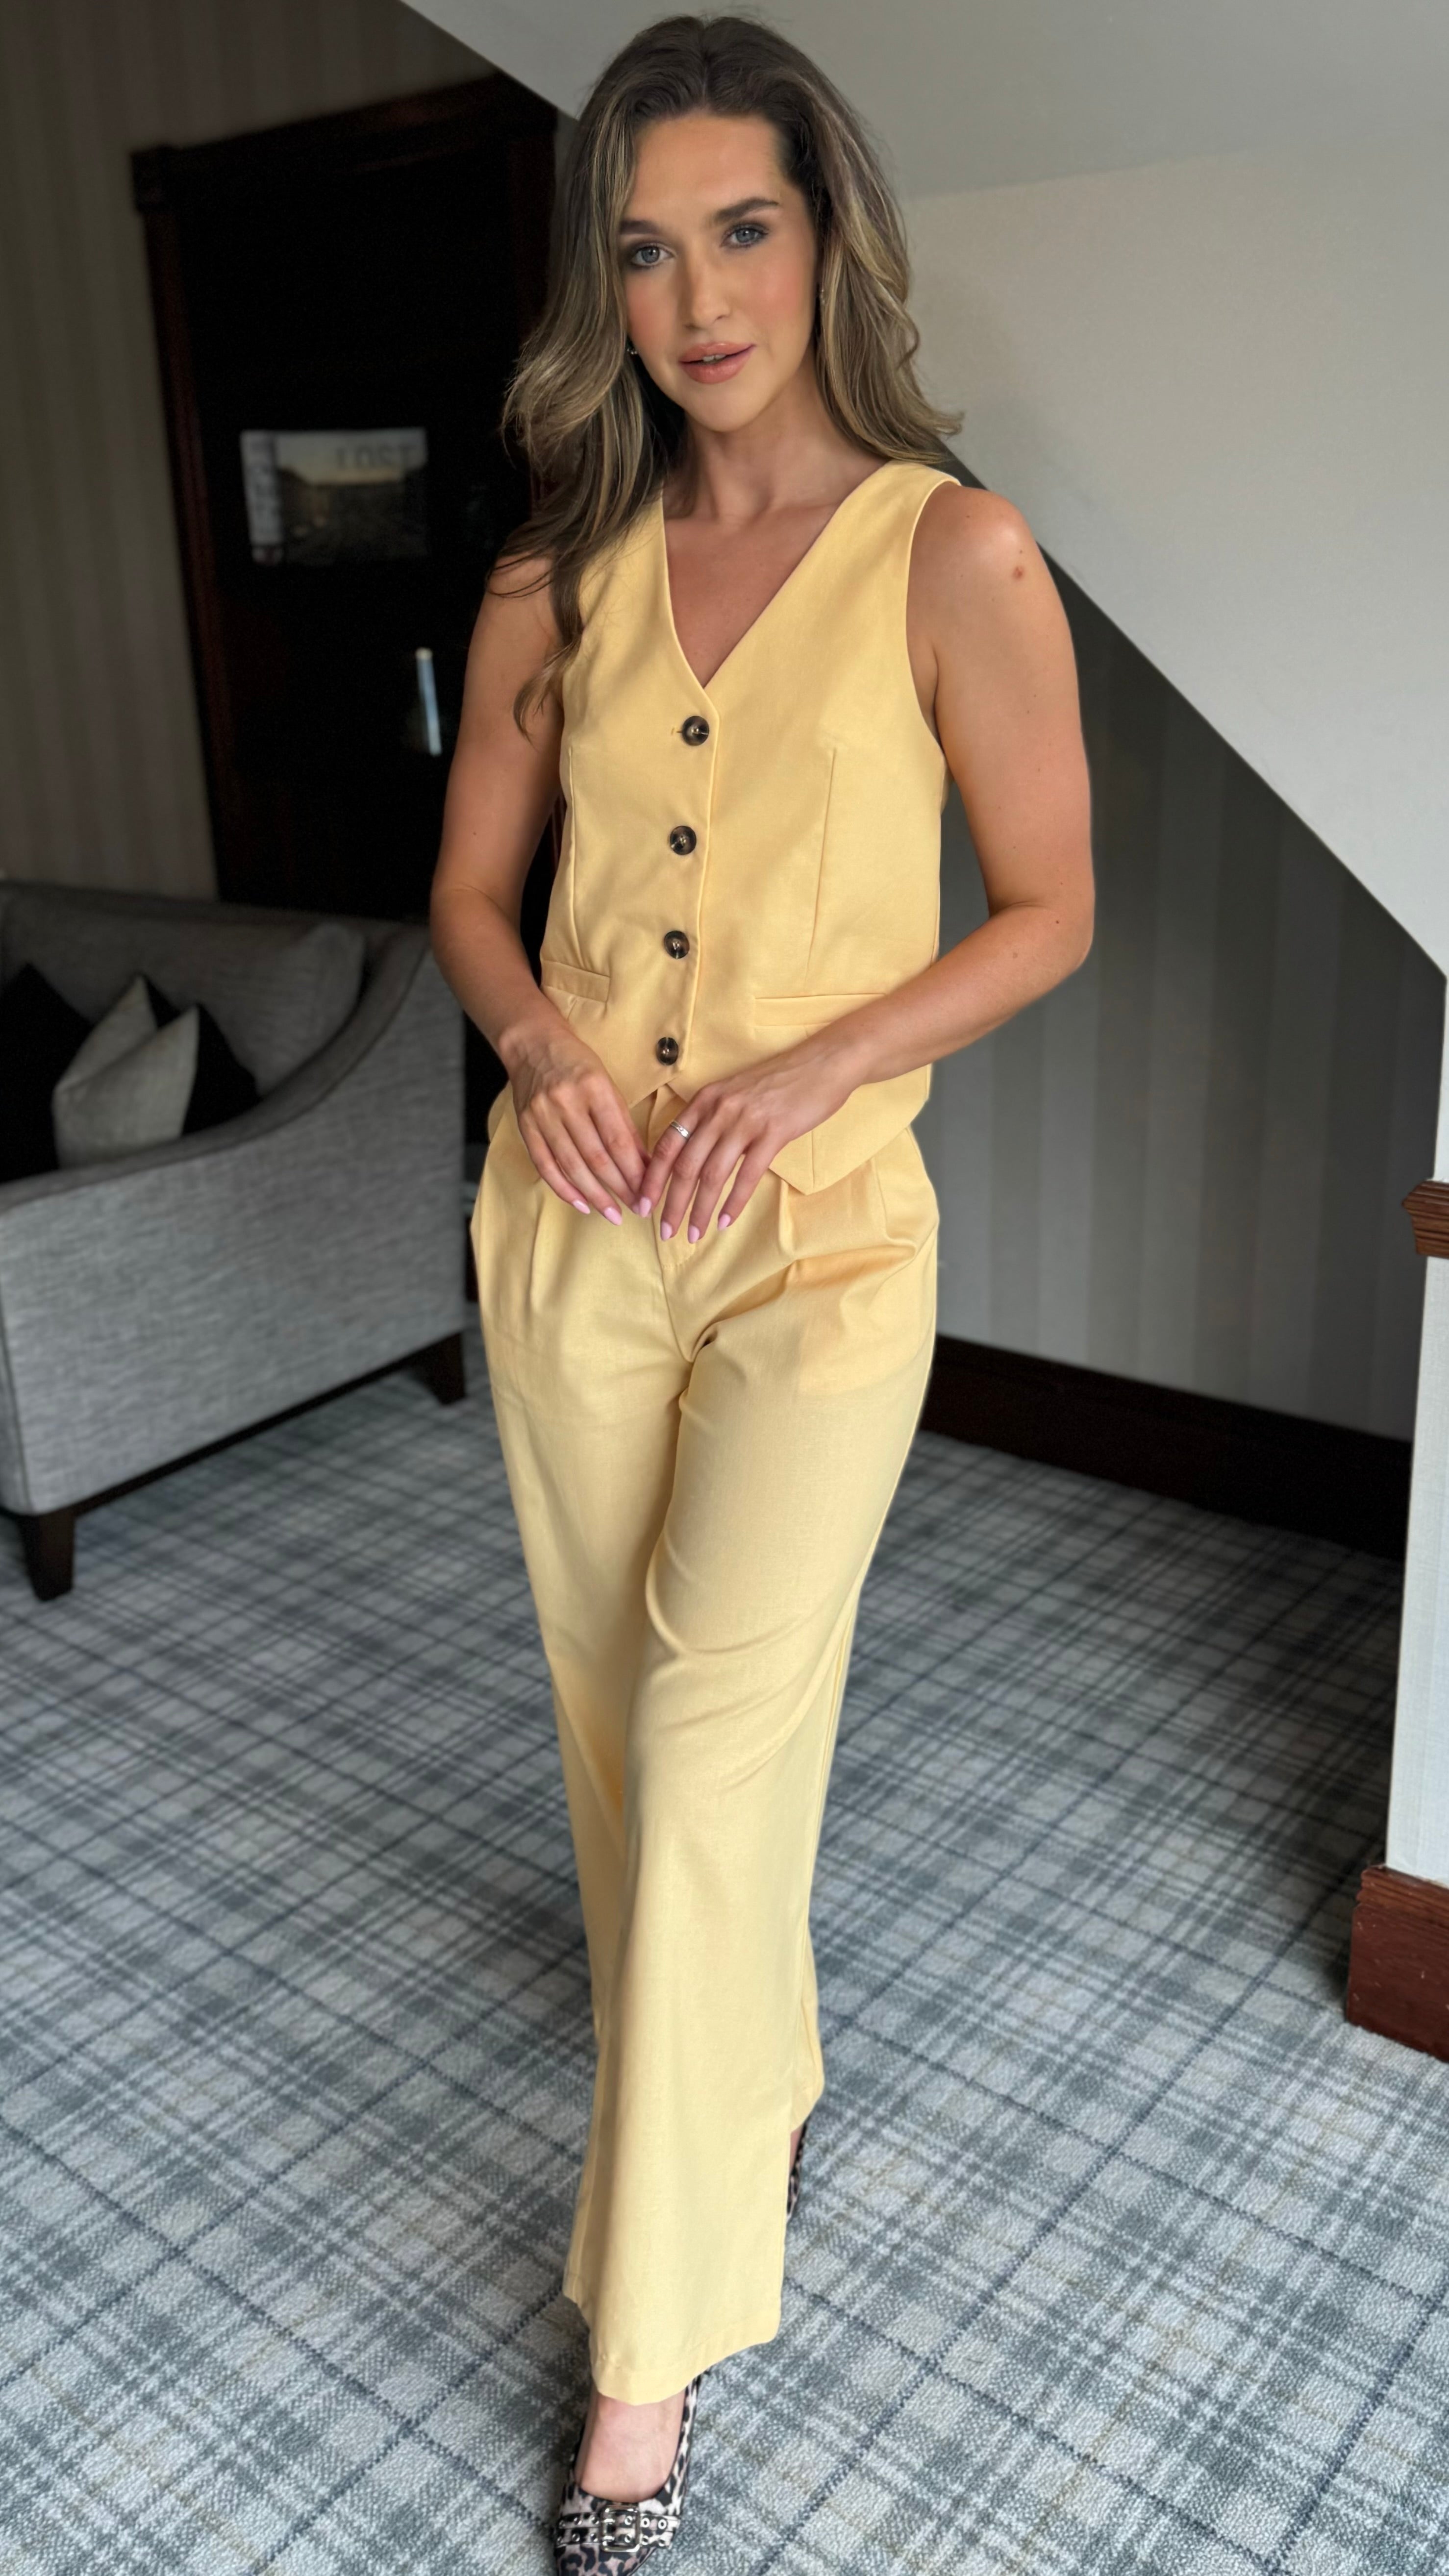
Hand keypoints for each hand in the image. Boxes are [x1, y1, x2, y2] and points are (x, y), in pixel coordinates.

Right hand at [509, 1030, 646, 1221]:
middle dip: (619, 1188)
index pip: (617, 1140)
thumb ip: (624, 1125)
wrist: (533, 1045)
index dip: (634, 1171)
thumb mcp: (608, 1085)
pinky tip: (581, 1204)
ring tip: (613, 1213)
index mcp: (593, 1088)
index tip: (648, 1192)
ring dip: (595, 1195)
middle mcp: (566, 1102)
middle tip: (637, 1209)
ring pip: (572, 1165)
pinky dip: (564, 1188)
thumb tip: (644, 1165)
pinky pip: (545, 1165)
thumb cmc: (578, 1065)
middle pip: (596, 1157)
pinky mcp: (526, 1126)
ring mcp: (542, 1115)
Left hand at [637, 1040, 857, 1238]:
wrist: (823, 1063)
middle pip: (685, 1165)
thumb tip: (690, 1156)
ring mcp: (745, 1121)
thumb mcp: (734, 1094)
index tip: (643, 1204)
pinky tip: (724, 1221)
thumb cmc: (779, 1082)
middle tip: (665, 1231)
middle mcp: (719, 1110)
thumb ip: (711, 1121)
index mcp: (704, 1100)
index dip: (652, 1178)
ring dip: (700, 1210)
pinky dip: (733, 1202)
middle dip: (672, 1203)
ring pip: (712, 1175)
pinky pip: (746, 1175)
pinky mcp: (773, 1132)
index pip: (667, 1144)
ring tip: (693, 1234)